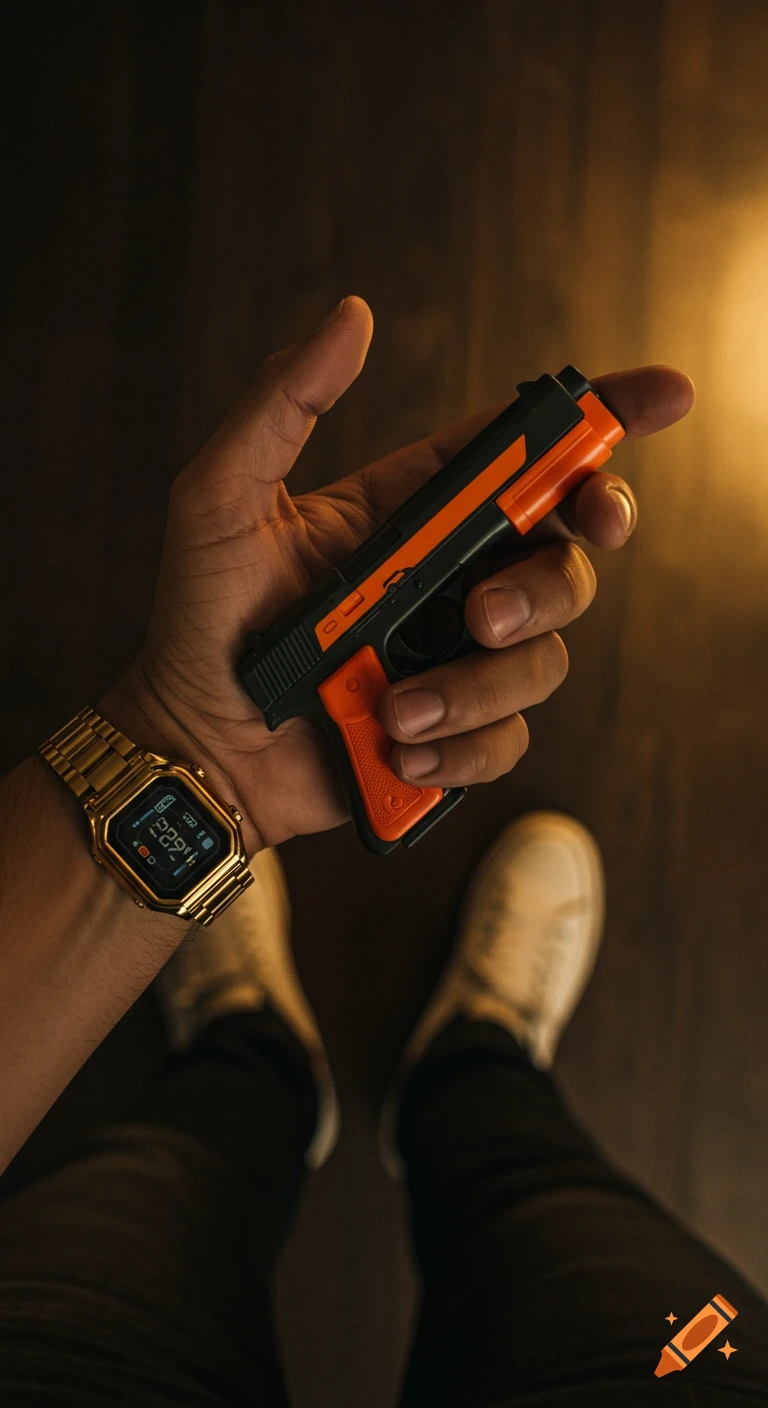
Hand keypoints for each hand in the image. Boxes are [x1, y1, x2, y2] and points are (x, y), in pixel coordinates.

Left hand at [101, 297, 693, 852]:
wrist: (197, 744)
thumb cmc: (205, 620)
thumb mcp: (222, 497)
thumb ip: (282, 406)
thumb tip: (350, 317)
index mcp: (415, 512)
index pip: (522, 454)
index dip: (601, 423)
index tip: (665, 397)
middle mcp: (452, 578)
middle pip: (566, 553)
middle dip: (554, 577)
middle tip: (487, 612)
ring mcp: (459, 654)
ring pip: (544, 657)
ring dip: (474, 686)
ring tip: (394, 707)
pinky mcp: (457, 729)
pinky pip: (510, 737)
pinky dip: (458, 746)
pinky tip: (397, 747)